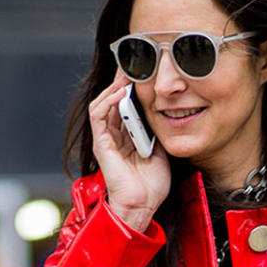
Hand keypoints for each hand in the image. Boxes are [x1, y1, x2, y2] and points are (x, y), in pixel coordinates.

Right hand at [88, 73, 171, 231]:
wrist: (143, 205)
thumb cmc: (152, 184)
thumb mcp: (161, 151)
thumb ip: (158, 132)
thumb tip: (167, 112)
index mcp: (128, 135)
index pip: (127, 103)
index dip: (133, 86)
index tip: (146, 70)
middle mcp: (115, 134)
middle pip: (114, 98)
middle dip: (123, 79)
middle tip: (135, 62)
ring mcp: (106, 138)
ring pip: (104, 102)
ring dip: (115, 86)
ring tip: (127, 72)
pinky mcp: (101, 143)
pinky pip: (99, 115)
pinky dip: (108, 101)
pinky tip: (120, 93)